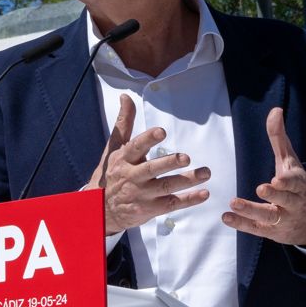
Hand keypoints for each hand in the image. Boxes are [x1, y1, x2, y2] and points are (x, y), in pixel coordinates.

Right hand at [86, 93, 209, 234]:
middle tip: (186, 158)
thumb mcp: (113, 148)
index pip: (135, 147)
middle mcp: (132, 177)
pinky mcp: (150, 210)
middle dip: (168, 164)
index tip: (161, 131)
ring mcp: (141, 195)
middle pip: (151, 170)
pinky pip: (171, 204)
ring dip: (186, 181)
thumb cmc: (112, 173)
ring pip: (165, 187)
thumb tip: (126, 96)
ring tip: (204, 173)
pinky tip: (204, 193)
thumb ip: (124, 123)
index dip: (148, 139)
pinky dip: (188, 200)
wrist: (101, 209)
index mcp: (124, 159)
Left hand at [222, 107, 305, 247]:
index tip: (278, 179)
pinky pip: (256, 228)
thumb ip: (280, 137)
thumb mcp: (290, 161)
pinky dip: (242, 224)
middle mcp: (292, 203)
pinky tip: (226, 217)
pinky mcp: (271, 232)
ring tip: (234, 203)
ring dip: (251, 210)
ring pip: (268, 216)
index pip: (295, 182)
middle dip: (275, 195)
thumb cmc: (297, 185)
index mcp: (298, 184)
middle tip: (262, 188)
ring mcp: (282, 219)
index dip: (287, 182)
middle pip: (284, 200)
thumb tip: (275, 110)